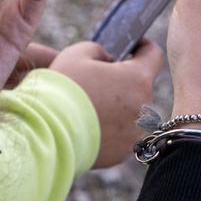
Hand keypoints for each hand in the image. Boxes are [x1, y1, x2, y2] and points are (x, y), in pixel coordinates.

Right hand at [50, 40, 163, 168]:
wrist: (47, 132)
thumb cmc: (62, 89)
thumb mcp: (77, 54)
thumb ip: (98, 49)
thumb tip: (105, 58)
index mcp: (137, 78)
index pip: (153, 55)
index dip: (143, 47)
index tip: (132, 47)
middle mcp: (143, 107)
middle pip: (139, 86)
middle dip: (123, 81)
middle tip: (97, 82)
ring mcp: (134, 133)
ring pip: (131, 112)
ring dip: (118, 107)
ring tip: (89, 107)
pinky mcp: (122, 152)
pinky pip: (121, 135)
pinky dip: (109, 129)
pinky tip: (88, 126)